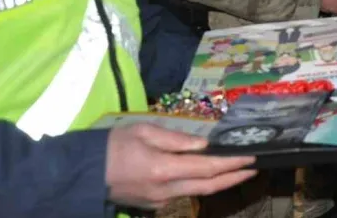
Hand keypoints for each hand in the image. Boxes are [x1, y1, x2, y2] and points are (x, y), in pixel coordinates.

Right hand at [106, 123, 256, 209]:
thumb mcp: (144, 131)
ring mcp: (159, 202)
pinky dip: (195, 183)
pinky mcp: (152, 206)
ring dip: (217, 182)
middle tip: (253, 169)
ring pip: (195, 192)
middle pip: (208, 187)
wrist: (82, 174)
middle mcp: (165, 190)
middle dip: (234, 178)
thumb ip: (177, 139)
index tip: (251, 158)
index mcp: (163, 169)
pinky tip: (203, 173)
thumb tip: (204, 145)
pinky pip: (180, 193)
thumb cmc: (112, 145)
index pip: (207, 168)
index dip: (232, 165)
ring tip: (235, 169)